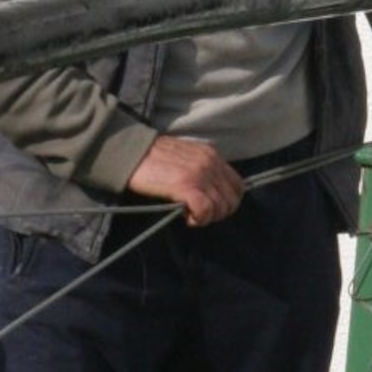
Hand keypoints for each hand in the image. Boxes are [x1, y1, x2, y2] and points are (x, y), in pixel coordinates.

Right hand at [125, 134, 244, 226]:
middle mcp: (211, 163)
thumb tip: (211, 193)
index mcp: (213, 155)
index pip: (238, 184)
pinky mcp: (186, 186)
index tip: (212, 207)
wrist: (134, 152)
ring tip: (191, 215)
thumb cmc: (156, 157)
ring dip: (207, 217)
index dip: (228, 201)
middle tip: (200, 214)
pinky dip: (198, 219)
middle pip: (232, 199)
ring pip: (220, 207)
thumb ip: (203, 169)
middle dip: (218, 213)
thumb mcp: (188, 157)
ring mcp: (200, 174)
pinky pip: (205, 210)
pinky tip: (186, 217)